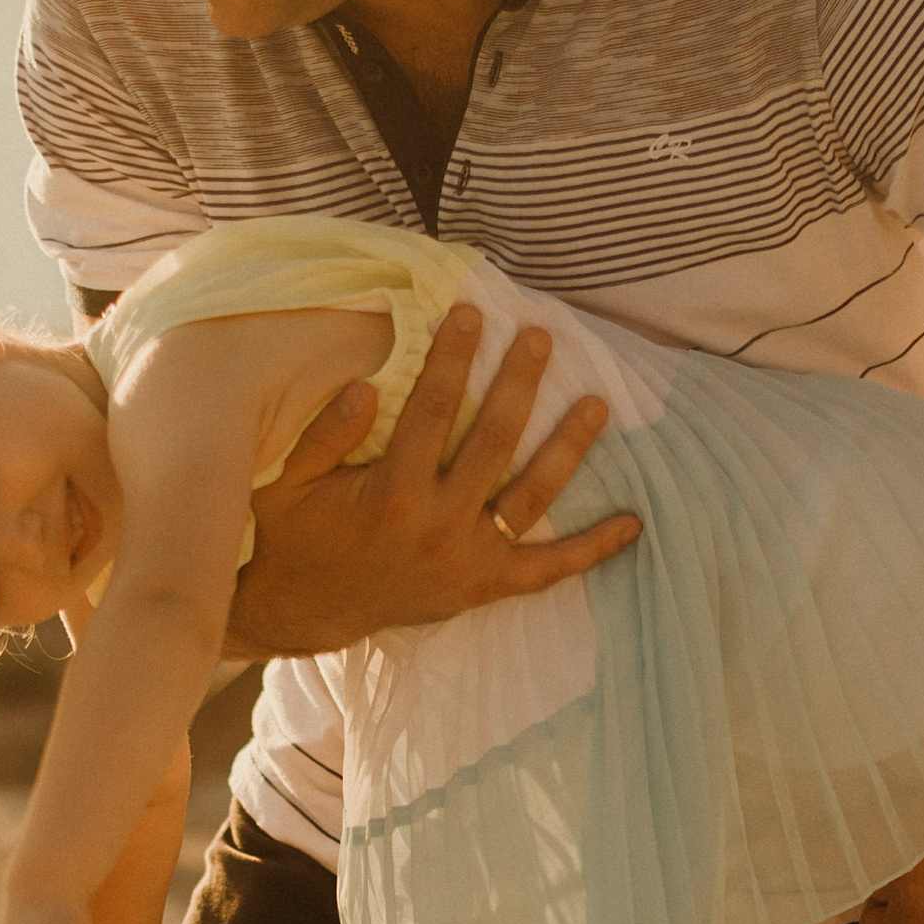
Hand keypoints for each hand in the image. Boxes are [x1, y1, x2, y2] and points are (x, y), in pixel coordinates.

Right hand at [226, 303, 641, 655]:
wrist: (305, 611)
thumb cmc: (296, 535)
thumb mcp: (289, 483)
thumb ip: (325, 435)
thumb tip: (366, 387)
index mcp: (391, 495)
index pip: (433, 411)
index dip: (453, 358)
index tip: (471, 312)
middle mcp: (438, 526)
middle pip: (494, 442)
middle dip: (520, 384)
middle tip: (542, 337)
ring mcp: (467, 558)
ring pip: (532, 496)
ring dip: (568, 448)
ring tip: (598, 404)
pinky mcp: (484, 586)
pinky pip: (548, 570)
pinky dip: (593, 549)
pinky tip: (634, 523)